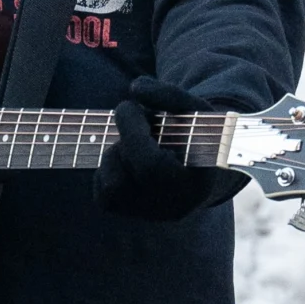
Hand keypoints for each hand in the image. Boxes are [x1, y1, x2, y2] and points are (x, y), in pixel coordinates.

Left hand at [95, 76, 245, 220]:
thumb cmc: (200, 136)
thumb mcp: (196, 110)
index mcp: (193, 186)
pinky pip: (103, 194)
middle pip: (125, 179)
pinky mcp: (129, 213)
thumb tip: (135, 88)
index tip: (129, 106)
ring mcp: (148, 215)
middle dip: (123, 142)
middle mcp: (170, 209)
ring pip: (109, 189)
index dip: (131, 132)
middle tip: (140, 122)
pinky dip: (108, 168)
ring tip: (136, 142)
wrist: (202, 167)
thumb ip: (170, 95)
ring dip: (114, 156)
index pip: (150, 166)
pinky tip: (129, 156)